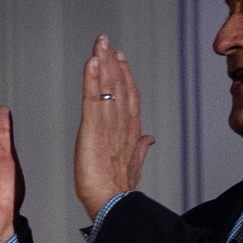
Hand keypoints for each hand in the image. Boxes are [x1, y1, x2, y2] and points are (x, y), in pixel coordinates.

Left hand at [74, 35, 155, 217]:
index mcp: (131, 130)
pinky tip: (91, 62)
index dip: (125, 75)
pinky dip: (92, 79)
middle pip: (119, 85)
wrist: (113, 201)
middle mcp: (123, 122)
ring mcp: (109, 123)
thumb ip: (141, 149)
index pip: (129, 96)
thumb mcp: (133, 165)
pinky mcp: (93, 128)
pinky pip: (93, 98)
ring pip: (107, 87)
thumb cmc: (119, 188)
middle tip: (105, 41)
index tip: (119, 58)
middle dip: (112, 62)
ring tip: (99, 44)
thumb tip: (150, 138)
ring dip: (103, 63)